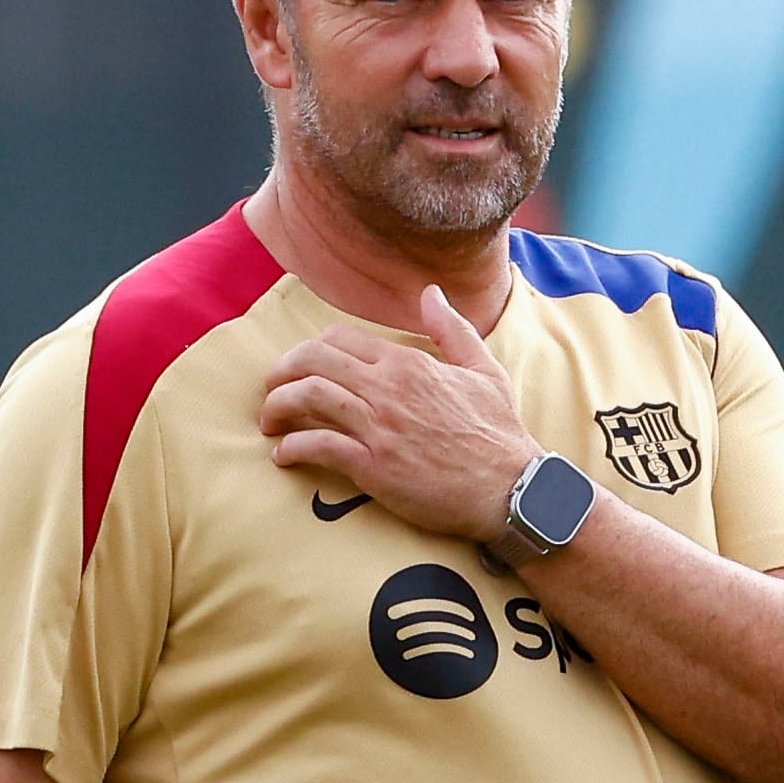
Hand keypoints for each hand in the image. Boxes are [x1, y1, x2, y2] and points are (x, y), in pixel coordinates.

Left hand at [260, 286, 535, 542]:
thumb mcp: (484, 371)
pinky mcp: (372, 465)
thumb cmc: (500, 433)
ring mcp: (378, 426)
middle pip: (311, 361)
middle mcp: (387, 388)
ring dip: (277, 408)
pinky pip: (316, 446)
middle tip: (274, 391)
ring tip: (270, 422)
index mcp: (409, 362)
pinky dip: (291, 448)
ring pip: (306, 397)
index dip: (312, 350)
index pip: (338, 338)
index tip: (305, 369)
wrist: (512, 488)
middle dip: (281, 373)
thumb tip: (431, 293)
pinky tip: (284, 456)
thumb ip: (452, 330)